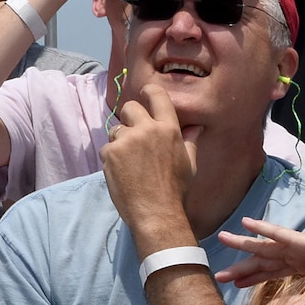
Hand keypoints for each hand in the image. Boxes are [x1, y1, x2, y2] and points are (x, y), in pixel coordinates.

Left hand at [100, 86, 196, 249]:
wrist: (156, 212)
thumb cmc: (176, 190)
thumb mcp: (189, 164)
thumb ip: (189, 141)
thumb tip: (196, 127)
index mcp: (169, 129)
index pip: (157, 96)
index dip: (149, 92)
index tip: (146, 94)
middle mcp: (147, 129)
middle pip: (130, 108)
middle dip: (130, 118)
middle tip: (134, 135)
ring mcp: (126, 140)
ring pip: (117, 130)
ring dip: (121, 141)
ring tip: (130, 162)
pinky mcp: (110, 153)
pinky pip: (107, 148)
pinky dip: (112, 158)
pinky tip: (122, 172)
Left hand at [216, 220, 304, 304]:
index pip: (274, 271)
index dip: (256, 277)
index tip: (239, 284)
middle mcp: (298, 252)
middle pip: (263, 261)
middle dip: (242, 269)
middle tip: (220, 275)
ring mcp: (298, 245)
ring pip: (263, 247)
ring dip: (242, 244)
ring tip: (222, 238)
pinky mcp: (301, 240)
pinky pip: (277, 234)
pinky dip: (261, 229)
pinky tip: (245, 223)